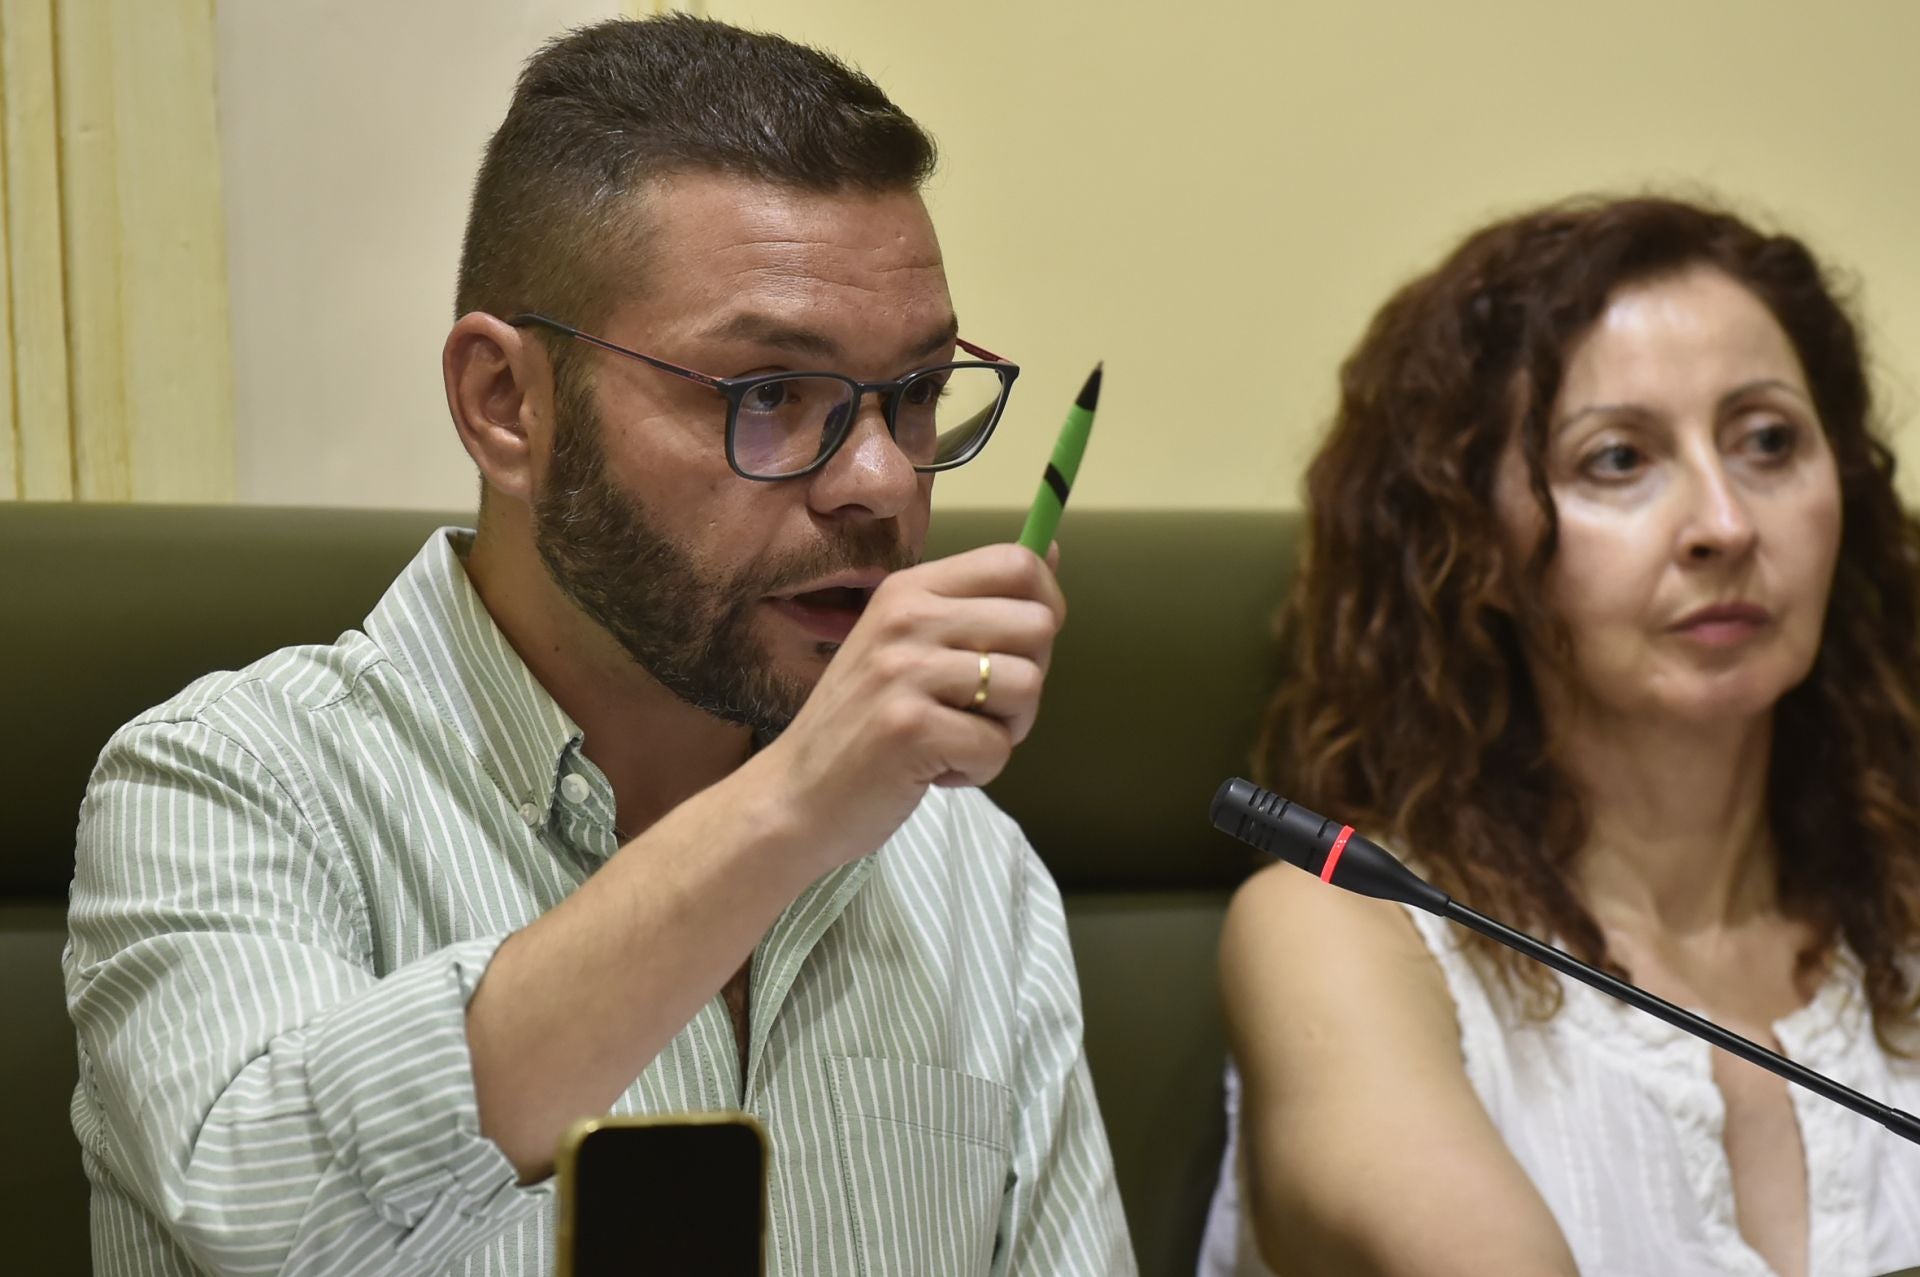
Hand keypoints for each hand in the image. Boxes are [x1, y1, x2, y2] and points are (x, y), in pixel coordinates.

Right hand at [755, 541, 1065, 873]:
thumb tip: (1053, 552)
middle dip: (1029, 677)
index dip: (1046, 604)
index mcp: (909, 589)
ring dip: (1005, 729)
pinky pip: (999, 747)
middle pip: (1037, 625)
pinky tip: (934, 769)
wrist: (794, 795)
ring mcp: (905, 672)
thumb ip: (977, 602)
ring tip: (954, 739)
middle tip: (979, 708)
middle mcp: (906, 618)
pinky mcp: (911, 729)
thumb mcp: (908, 644)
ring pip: (1027, 686)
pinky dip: (978, 770)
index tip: (1025, 646)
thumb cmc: (862, 723)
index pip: (1017, 562)